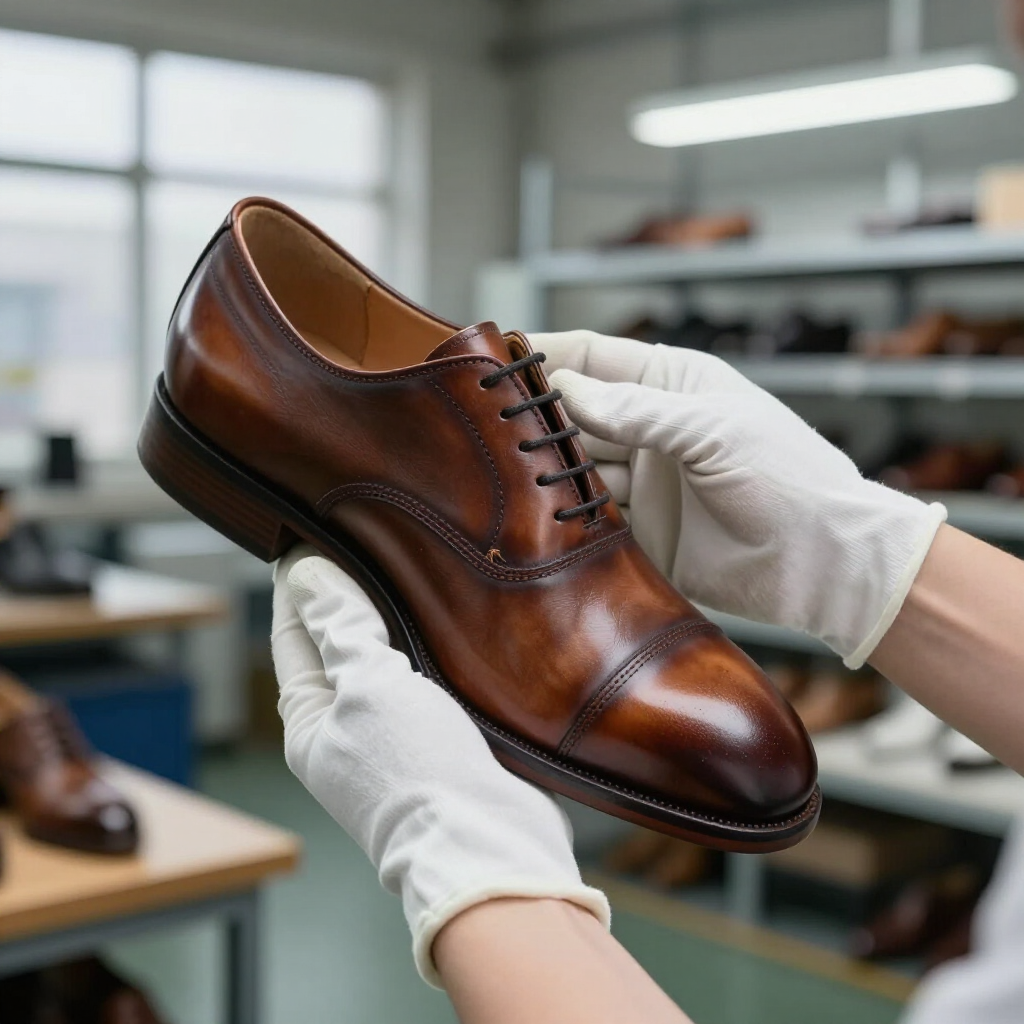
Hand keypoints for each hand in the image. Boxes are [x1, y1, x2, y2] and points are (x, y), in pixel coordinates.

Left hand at [271, 545, 609, 986]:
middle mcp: (346, 736)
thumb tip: (308, 578)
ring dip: (386, 628)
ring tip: (394, 579)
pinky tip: (443, 631)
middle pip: (333, 654)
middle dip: (338, 605)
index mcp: (312, 724)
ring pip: (382, 670)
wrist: (486, 841)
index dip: (297, 590)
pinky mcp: (438, 745)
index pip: (293, 639)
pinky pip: (422, 687)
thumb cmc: (415, 770)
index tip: (299, 542)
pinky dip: (425, 654)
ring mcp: (392, 744)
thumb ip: (340, 630)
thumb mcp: (368, 685)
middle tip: (346, 548)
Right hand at [533, 330, 945, 666]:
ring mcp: (642, 482)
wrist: (823, 562)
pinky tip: (532, 510)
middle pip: (574, 413)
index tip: (495, 361)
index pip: (594, 357)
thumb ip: (638, 412)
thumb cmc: (789, 477)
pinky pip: (587, 517)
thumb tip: (566, 391)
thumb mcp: (714, 430)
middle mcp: (650, 429)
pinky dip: (562, 513)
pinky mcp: (639, 533)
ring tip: (500, 466)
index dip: (545, 355)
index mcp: (672, 385)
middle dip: (534, 415)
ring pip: (574, 466)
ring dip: (543, 466)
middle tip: (484, 420)